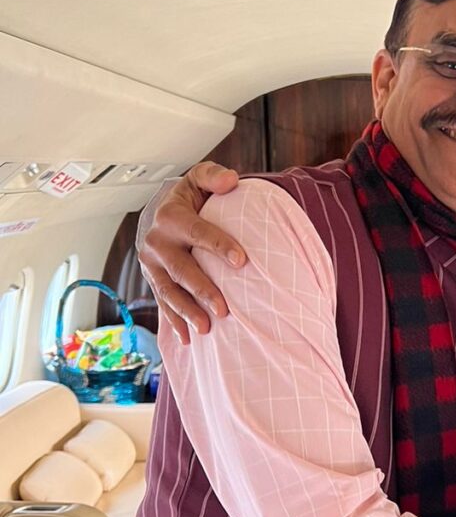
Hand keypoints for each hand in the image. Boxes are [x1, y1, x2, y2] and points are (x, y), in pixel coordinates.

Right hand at [137, 162, 244, 342]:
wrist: (159, 213)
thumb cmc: (187, 198)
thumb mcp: (198, 179)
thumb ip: (213, 177)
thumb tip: (231, 181)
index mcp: (170, 217)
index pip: (197, 232)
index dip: (219, 245)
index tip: (242, 261)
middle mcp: (157, 243)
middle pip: (181, 270)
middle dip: (202, 290)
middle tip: (224, 309)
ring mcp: (152, 266)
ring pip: (168, 292)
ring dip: (186, 313)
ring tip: (206, 329)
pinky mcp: (153, 281)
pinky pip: (163, 304)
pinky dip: (175, 323)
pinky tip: (188, 339)